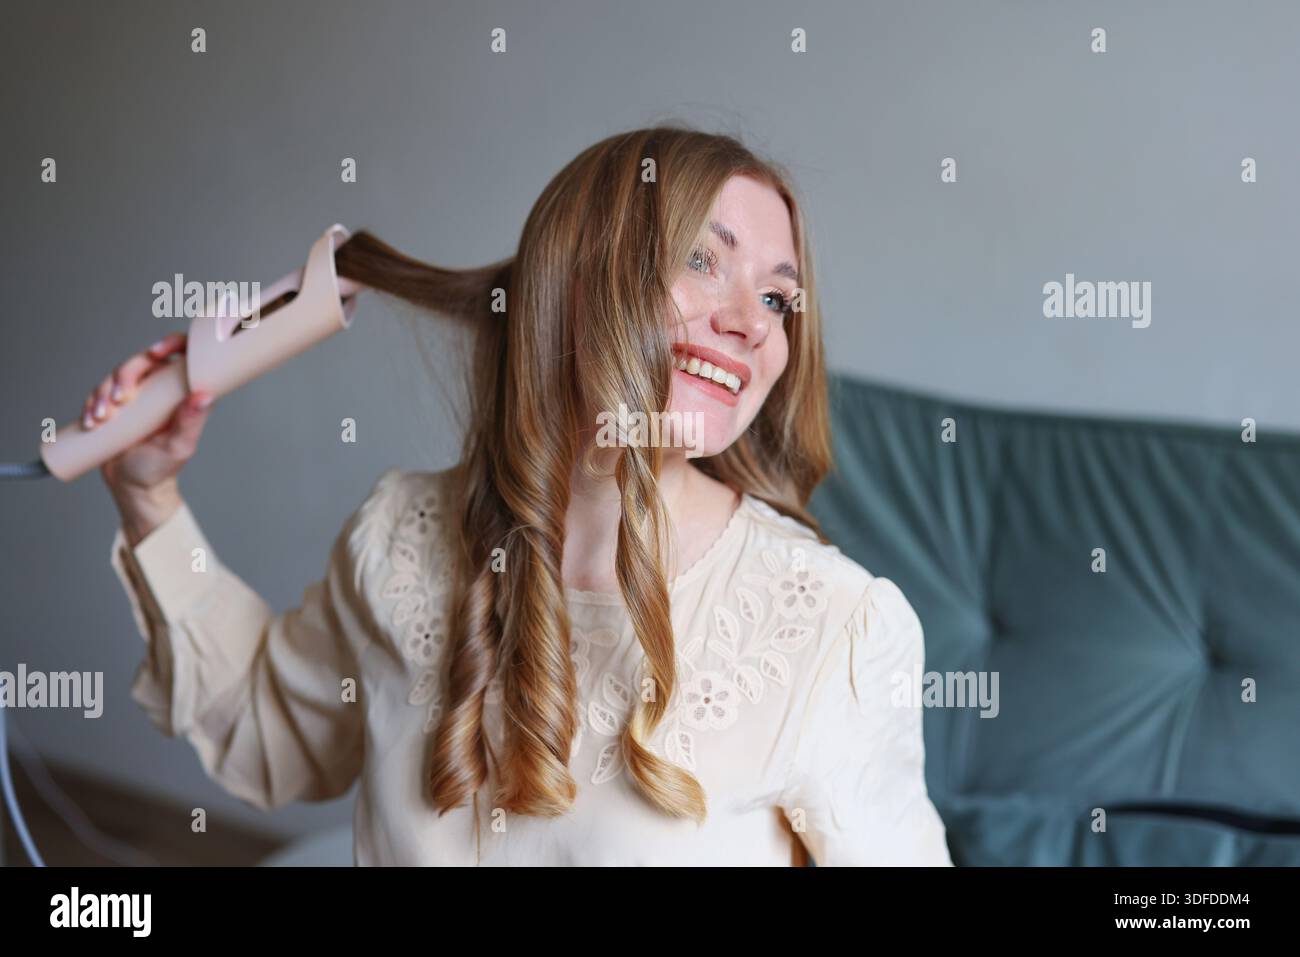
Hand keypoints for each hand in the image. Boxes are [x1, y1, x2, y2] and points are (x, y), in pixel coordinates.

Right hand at [85, 334, 215, 542]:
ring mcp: (136, 397)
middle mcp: (159, 390)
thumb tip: (204, 396)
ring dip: (104, 393)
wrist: (134, 486)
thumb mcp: (179, 445)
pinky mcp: (114, 406)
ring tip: (102, 419)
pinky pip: (98, 393)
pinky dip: (92, 403)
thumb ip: (190, 421)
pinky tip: (91, 421)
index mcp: (181, 394)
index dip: (171, 343)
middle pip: (141, 362)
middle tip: (119, 400)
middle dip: (124, 375)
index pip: (181, 356)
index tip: (156, 352)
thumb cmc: (162, 467)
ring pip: (116, 376)